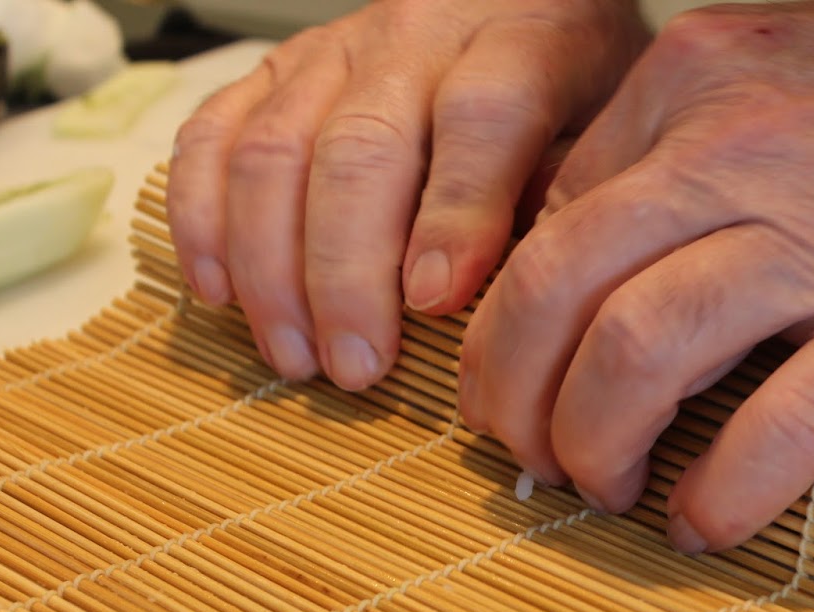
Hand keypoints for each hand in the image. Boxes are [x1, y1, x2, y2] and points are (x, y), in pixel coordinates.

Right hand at [166, 0, 648, 388]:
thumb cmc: (576, 84)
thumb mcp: (612, 127)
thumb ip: (578, 194)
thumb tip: (531, 298)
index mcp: (522, 46)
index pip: (482, 120)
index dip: (456, 214)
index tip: (434, 305)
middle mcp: (417, 39)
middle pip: (361, 150)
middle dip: (346, 275)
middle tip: (356, 370)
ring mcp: (333, 52)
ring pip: (274, 150)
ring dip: (271, 268)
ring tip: (296, 359)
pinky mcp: (275, 68)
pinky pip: (213, 135)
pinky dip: (201, 218)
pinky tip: (218, 294)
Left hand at [459, 0, 813, 551]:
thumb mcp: (797, 74)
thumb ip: (695, 150)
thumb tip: (604, 256)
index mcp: (704, 77)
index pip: (554, 213)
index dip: (513, 317)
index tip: (522, 377)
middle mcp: (746, 144)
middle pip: (560, 284)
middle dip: (513, 392)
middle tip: (525, 452)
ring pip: (640, 351)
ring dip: (595, 445)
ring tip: (604, 491)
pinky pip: (779, 424)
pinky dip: (723, 492)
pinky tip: (708, 526)